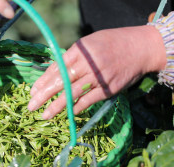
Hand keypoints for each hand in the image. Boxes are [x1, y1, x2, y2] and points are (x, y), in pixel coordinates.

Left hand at [27, 25, 166, 118]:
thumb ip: (72, 58)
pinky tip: (67, 113)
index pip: (56, 67)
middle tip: (31, 106)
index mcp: (80, 49)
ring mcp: (98, 77)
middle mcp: (88, 63)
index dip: (43, 80)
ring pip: (72, 93)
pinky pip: (88, 100)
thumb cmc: (112, 44)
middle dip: (44, 95)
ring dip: (56, 106)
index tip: (33, 90)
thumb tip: (53, 73)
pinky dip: (77, 107)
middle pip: (61, 81)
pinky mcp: (108, 88)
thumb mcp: (90, 44)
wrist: (142, 47)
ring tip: (44, 115)